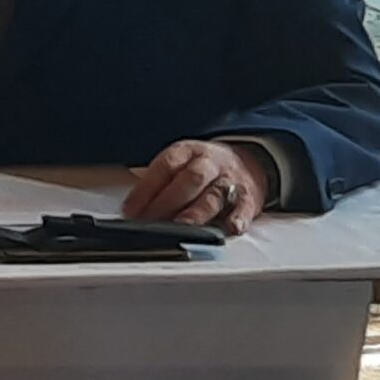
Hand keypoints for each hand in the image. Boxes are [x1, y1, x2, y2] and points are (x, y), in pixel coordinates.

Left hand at [124, 140, 268, 235]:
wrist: (248, 162)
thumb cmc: (202, 169)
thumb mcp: (178, 165)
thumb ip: (157, 185)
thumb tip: (131, 212)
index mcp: (188, 152)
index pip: (165, 165)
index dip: (146, 188)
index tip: (130, 210)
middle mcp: (209, 164)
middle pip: (190, 179)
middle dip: (168, 201)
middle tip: (151, 221)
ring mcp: (230, 181)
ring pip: (213, 195)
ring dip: (196, 213)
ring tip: (182, 226)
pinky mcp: (249, 199)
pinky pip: (244, 208)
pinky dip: (238, 219)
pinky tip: (230, 227)